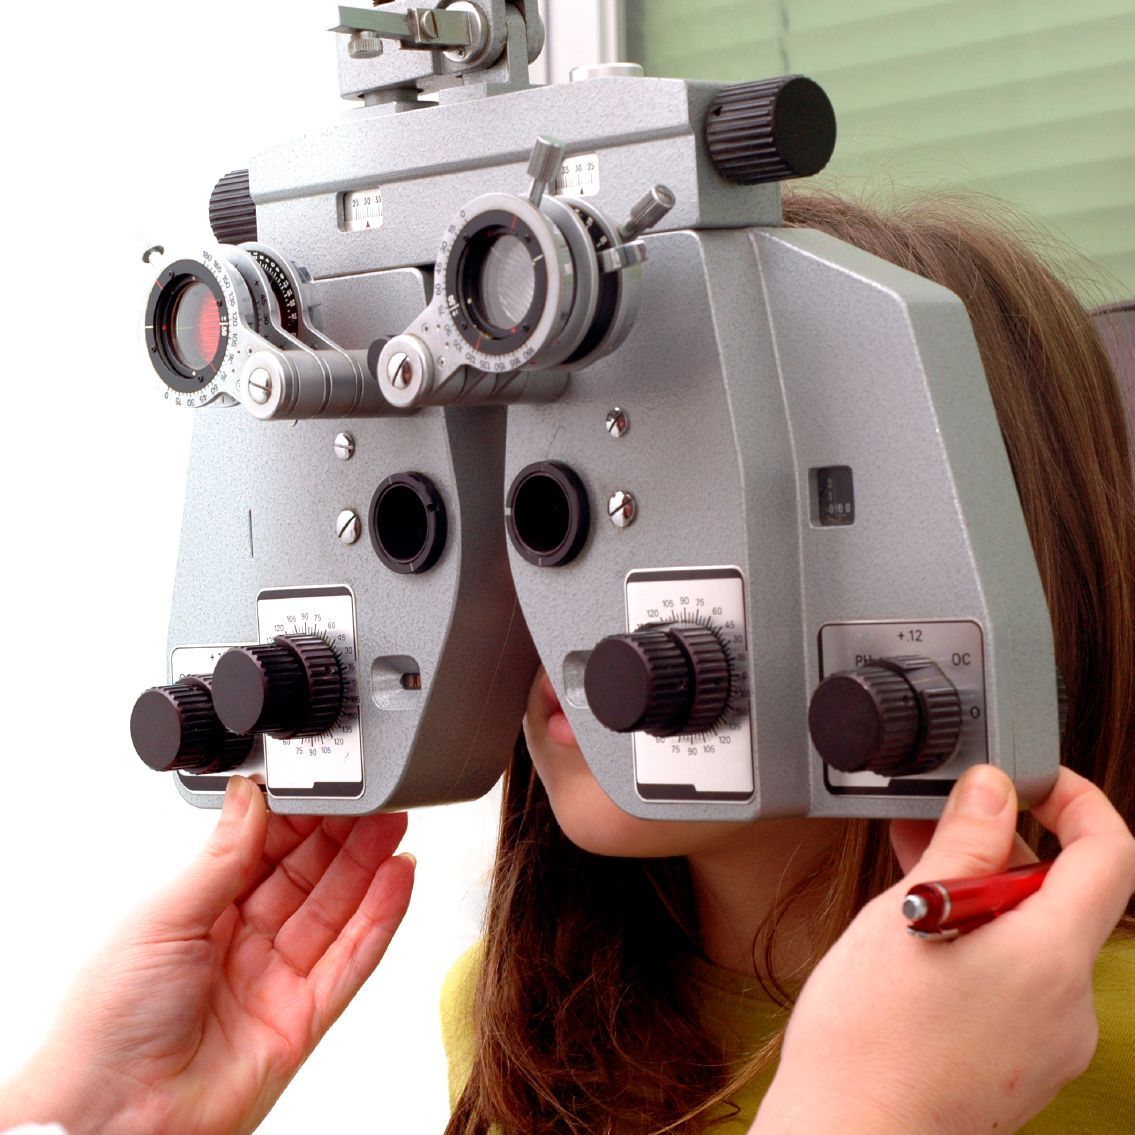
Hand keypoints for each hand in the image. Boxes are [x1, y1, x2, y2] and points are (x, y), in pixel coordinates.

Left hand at [0, 777, 414, 1134]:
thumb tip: (250, 794)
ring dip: (370, 865)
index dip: (301, 816)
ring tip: (396, 823)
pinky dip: (380, 918)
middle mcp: (243, 941)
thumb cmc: (108, 1025)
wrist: (114, 1119)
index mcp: (201, 911)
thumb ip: (221, 855)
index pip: (265, 849)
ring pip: (336, 910)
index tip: (329, 782)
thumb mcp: (162, 918)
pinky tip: (398, 879)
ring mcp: (277, 979)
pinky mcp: (305, 1017)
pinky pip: (352, 959)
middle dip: (344, 833)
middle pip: (308, 875)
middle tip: (377, 796)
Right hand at [750, 766, 1134, 1134]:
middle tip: (940, 823)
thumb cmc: (869, 1037)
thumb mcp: (908, 913)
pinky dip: (981, 940)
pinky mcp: (1020, 1063)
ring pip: (1035, 938)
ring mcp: (1048, 1041)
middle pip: (1066, 896)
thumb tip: (993, 788)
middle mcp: (1068, 1003)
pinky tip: (922, 932)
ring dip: (983, 892)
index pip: (1111, 854)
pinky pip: (1019, 979)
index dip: (1078, 801)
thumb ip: (962, 843)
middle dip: (1004, 847)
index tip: (1034, 782)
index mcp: (1050, 957)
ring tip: (914, 872)